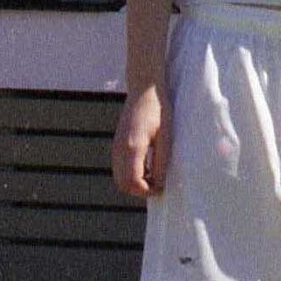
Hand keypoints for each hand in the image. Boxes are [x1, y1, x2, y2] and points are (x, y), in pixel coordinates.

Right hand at [112, 85, 167, 199]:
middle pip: (123, 184)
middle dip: (139, 190)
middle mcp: (119, 150)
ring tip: (153, 174)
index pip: (133, 182)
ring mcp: (115, 147)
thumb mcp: (165, 137)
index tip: (161, 186)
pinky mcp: (116, 145)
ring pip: (119, 178)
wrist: (144, 90)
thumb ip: (160, 162)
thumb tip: (158, 184)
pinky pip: (119, 169)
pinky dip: (130, 175)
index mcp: (132, 148)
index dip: (147, 191)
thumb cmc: (158, 110)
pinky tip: (146, 166)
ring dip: (134, 183)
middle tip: (157, 183)